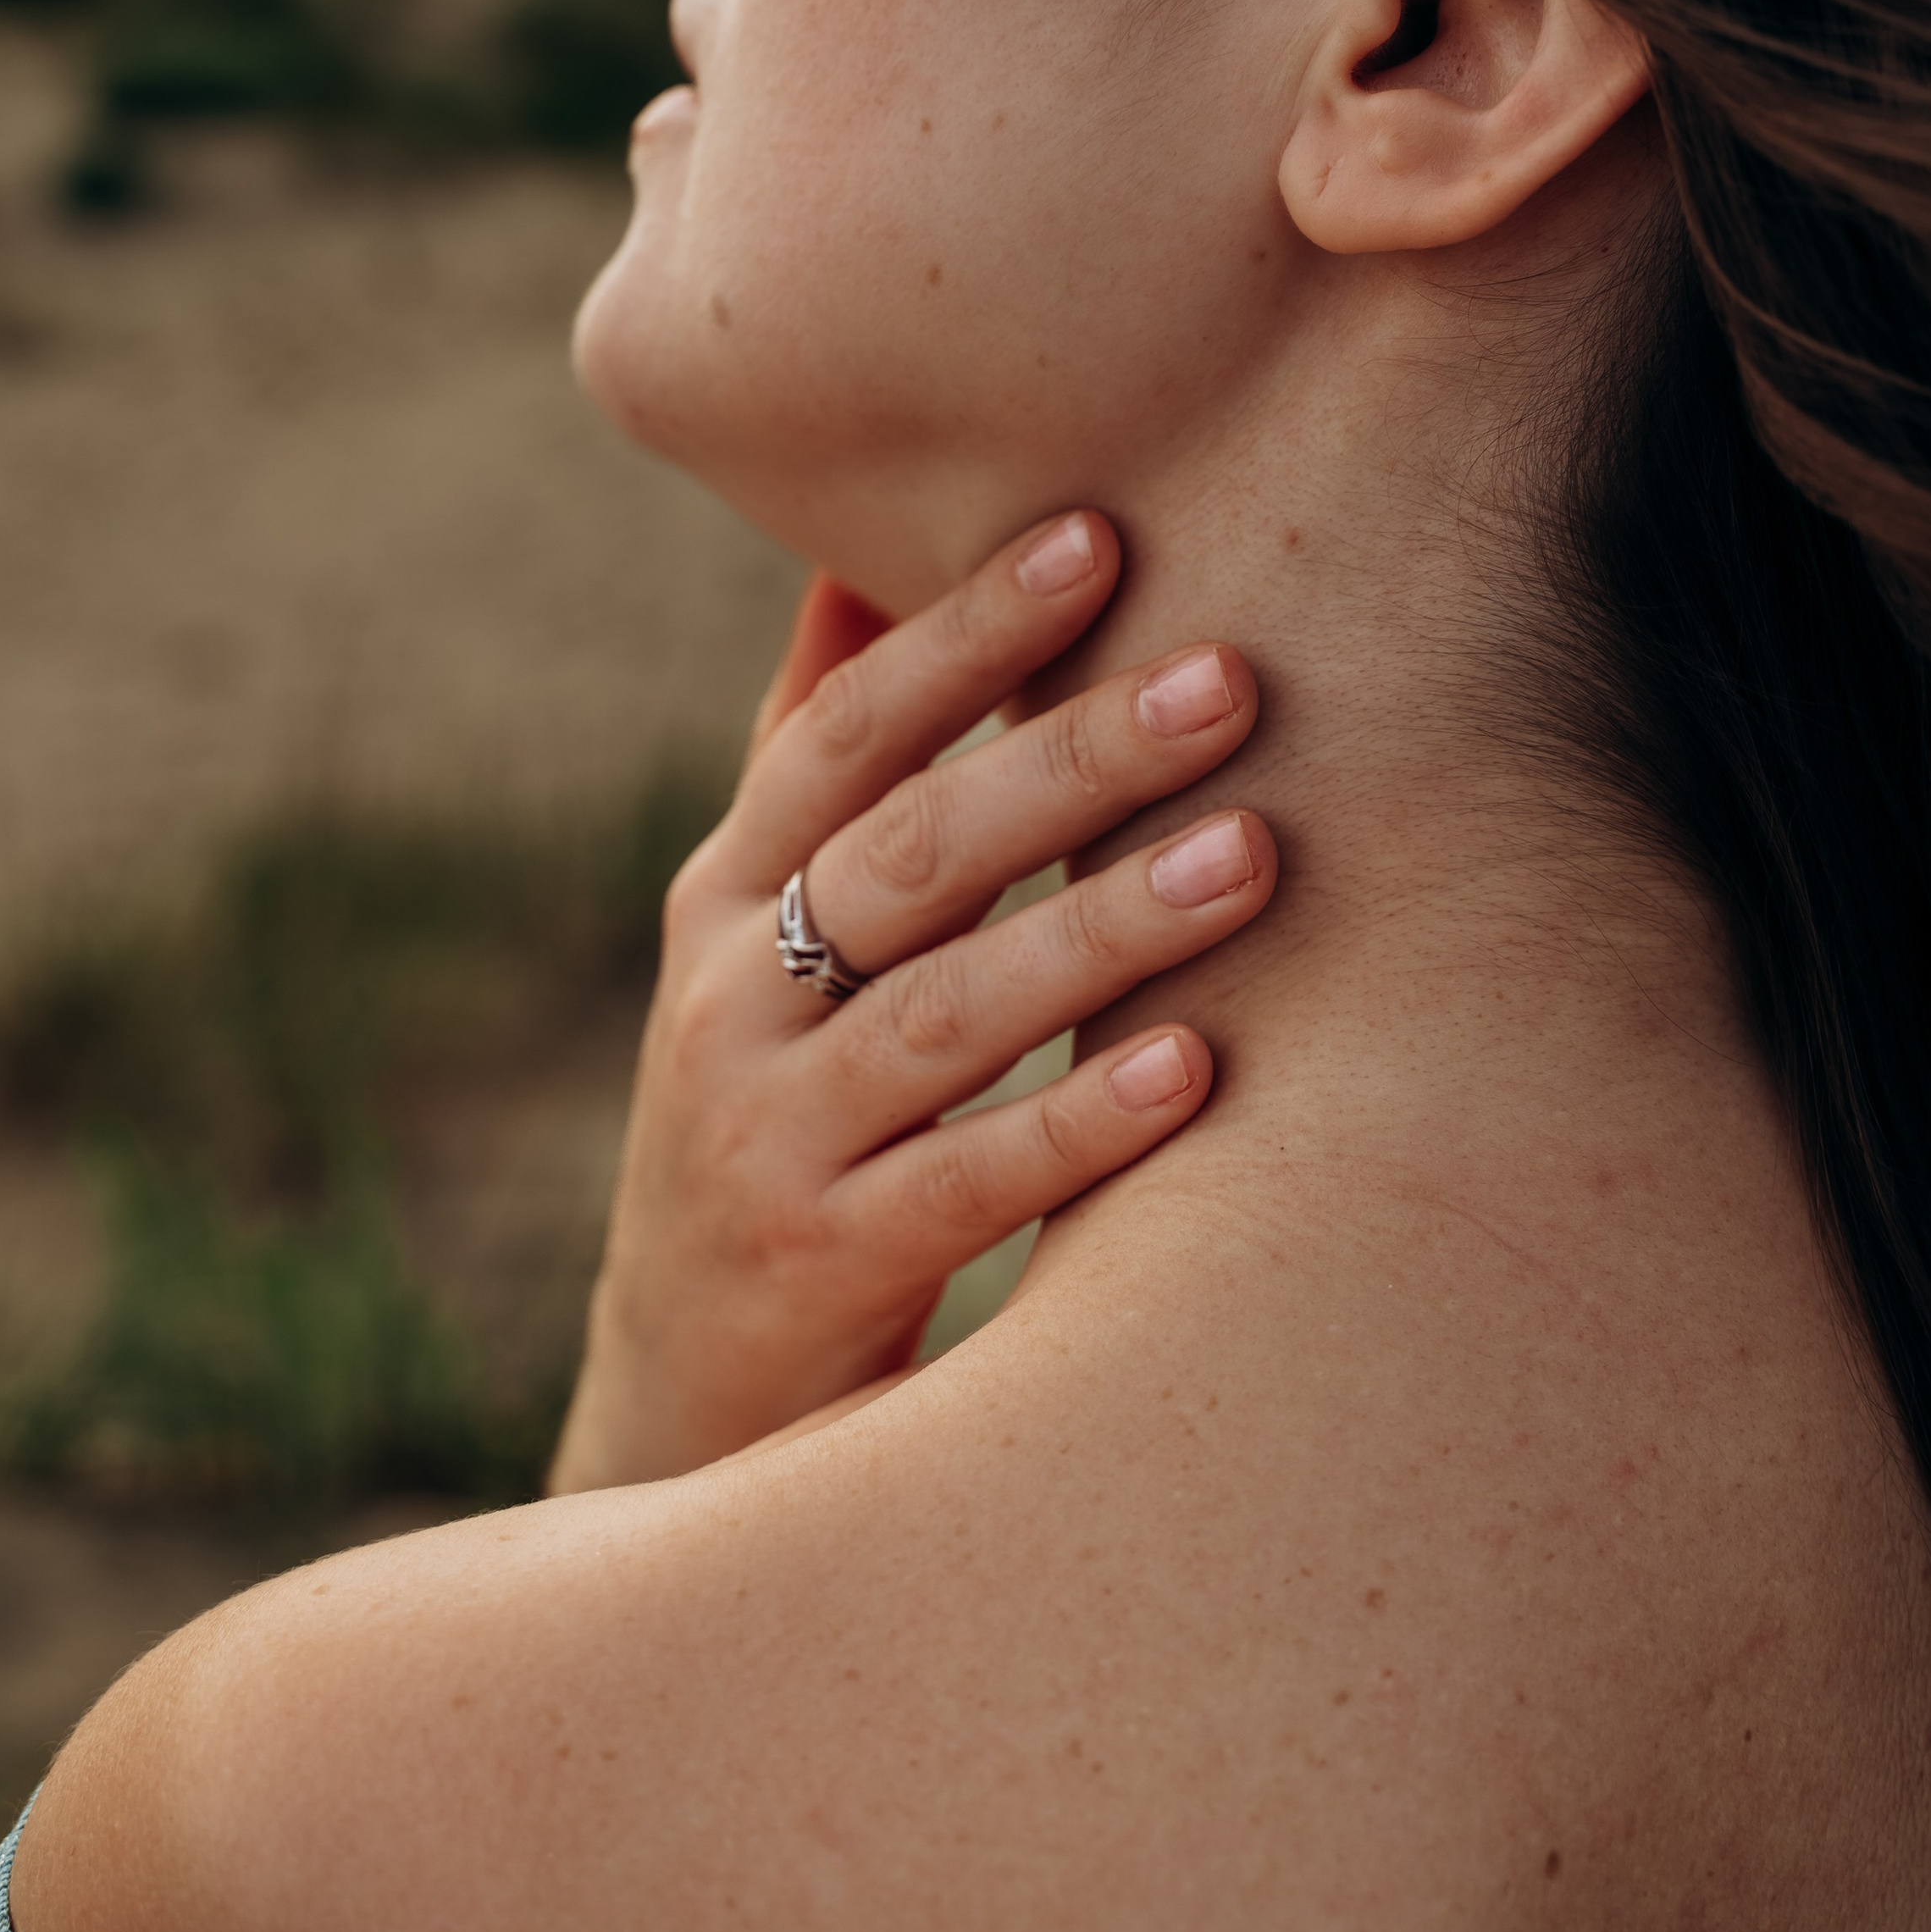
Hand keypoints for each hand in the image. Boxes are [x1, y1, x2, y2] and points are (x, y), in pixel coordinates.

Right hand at [547, 512, 1273, 1492]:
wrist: (678, 1398)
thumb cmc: (768, 1117)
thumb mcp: (750, 943)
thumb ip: (807, 766)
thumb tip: (851, 559)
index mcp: (720, 897)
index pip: (842, 734)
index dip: (962, 630)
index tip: (1099, 533)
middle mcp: (726, 1000)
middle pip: (910, 852)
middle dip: (1072, 756)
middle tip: (1231, 677)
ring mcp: (766, 1138)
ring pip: (947, 1011)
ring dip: (1101, 927)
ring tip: (1251, 854)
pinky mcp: (820, 1267)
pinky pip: (968, 1182)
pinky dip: (1080, 1123)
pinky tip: (1197, 1065)